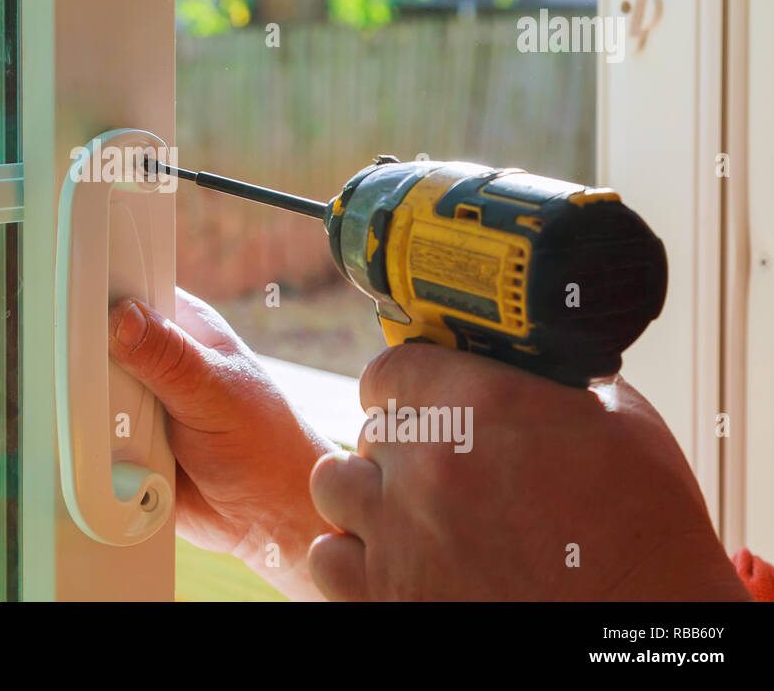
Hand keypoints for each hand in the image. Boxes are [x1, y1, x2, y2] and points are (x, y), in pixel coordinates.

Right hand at [0, 289, 336, 598]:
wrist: (274, 517)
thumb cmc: (267, 443)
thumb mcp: (219, 393)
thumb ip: (170, 358)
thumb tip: (122, 316)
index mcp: (171, 325)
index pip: (112, 293)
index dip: (68, 293)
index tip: (28, 299)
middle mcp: (141, 361)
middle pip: (75, 346)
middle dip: (32, 354)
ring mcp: (125, 407)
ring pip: (67, 396)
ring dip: (31, 405)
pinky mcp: (115, 452)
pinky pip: (72, 444)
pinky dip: (46, 447)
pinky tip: (16, 448)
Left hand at [308, 343, 750, 600]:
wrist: (654, 620)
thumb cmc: (648, 529)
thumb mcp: (617, 419)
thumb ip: (546, 382)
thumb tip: (522, 361)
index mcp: (477, 406)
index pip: (389, 371)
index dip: (402, 387)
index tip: (414, 402)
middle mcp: (426, 464)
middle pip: (369, 433)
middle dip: (398, 447)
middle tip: (434, 470)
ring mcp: (400, 535)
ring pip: (334, 487)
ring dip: (364, 494)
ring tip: (402, 511)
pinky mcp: (388, 596)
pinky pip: (328, 558)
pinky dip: (352, 557)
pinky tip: (391, 559)